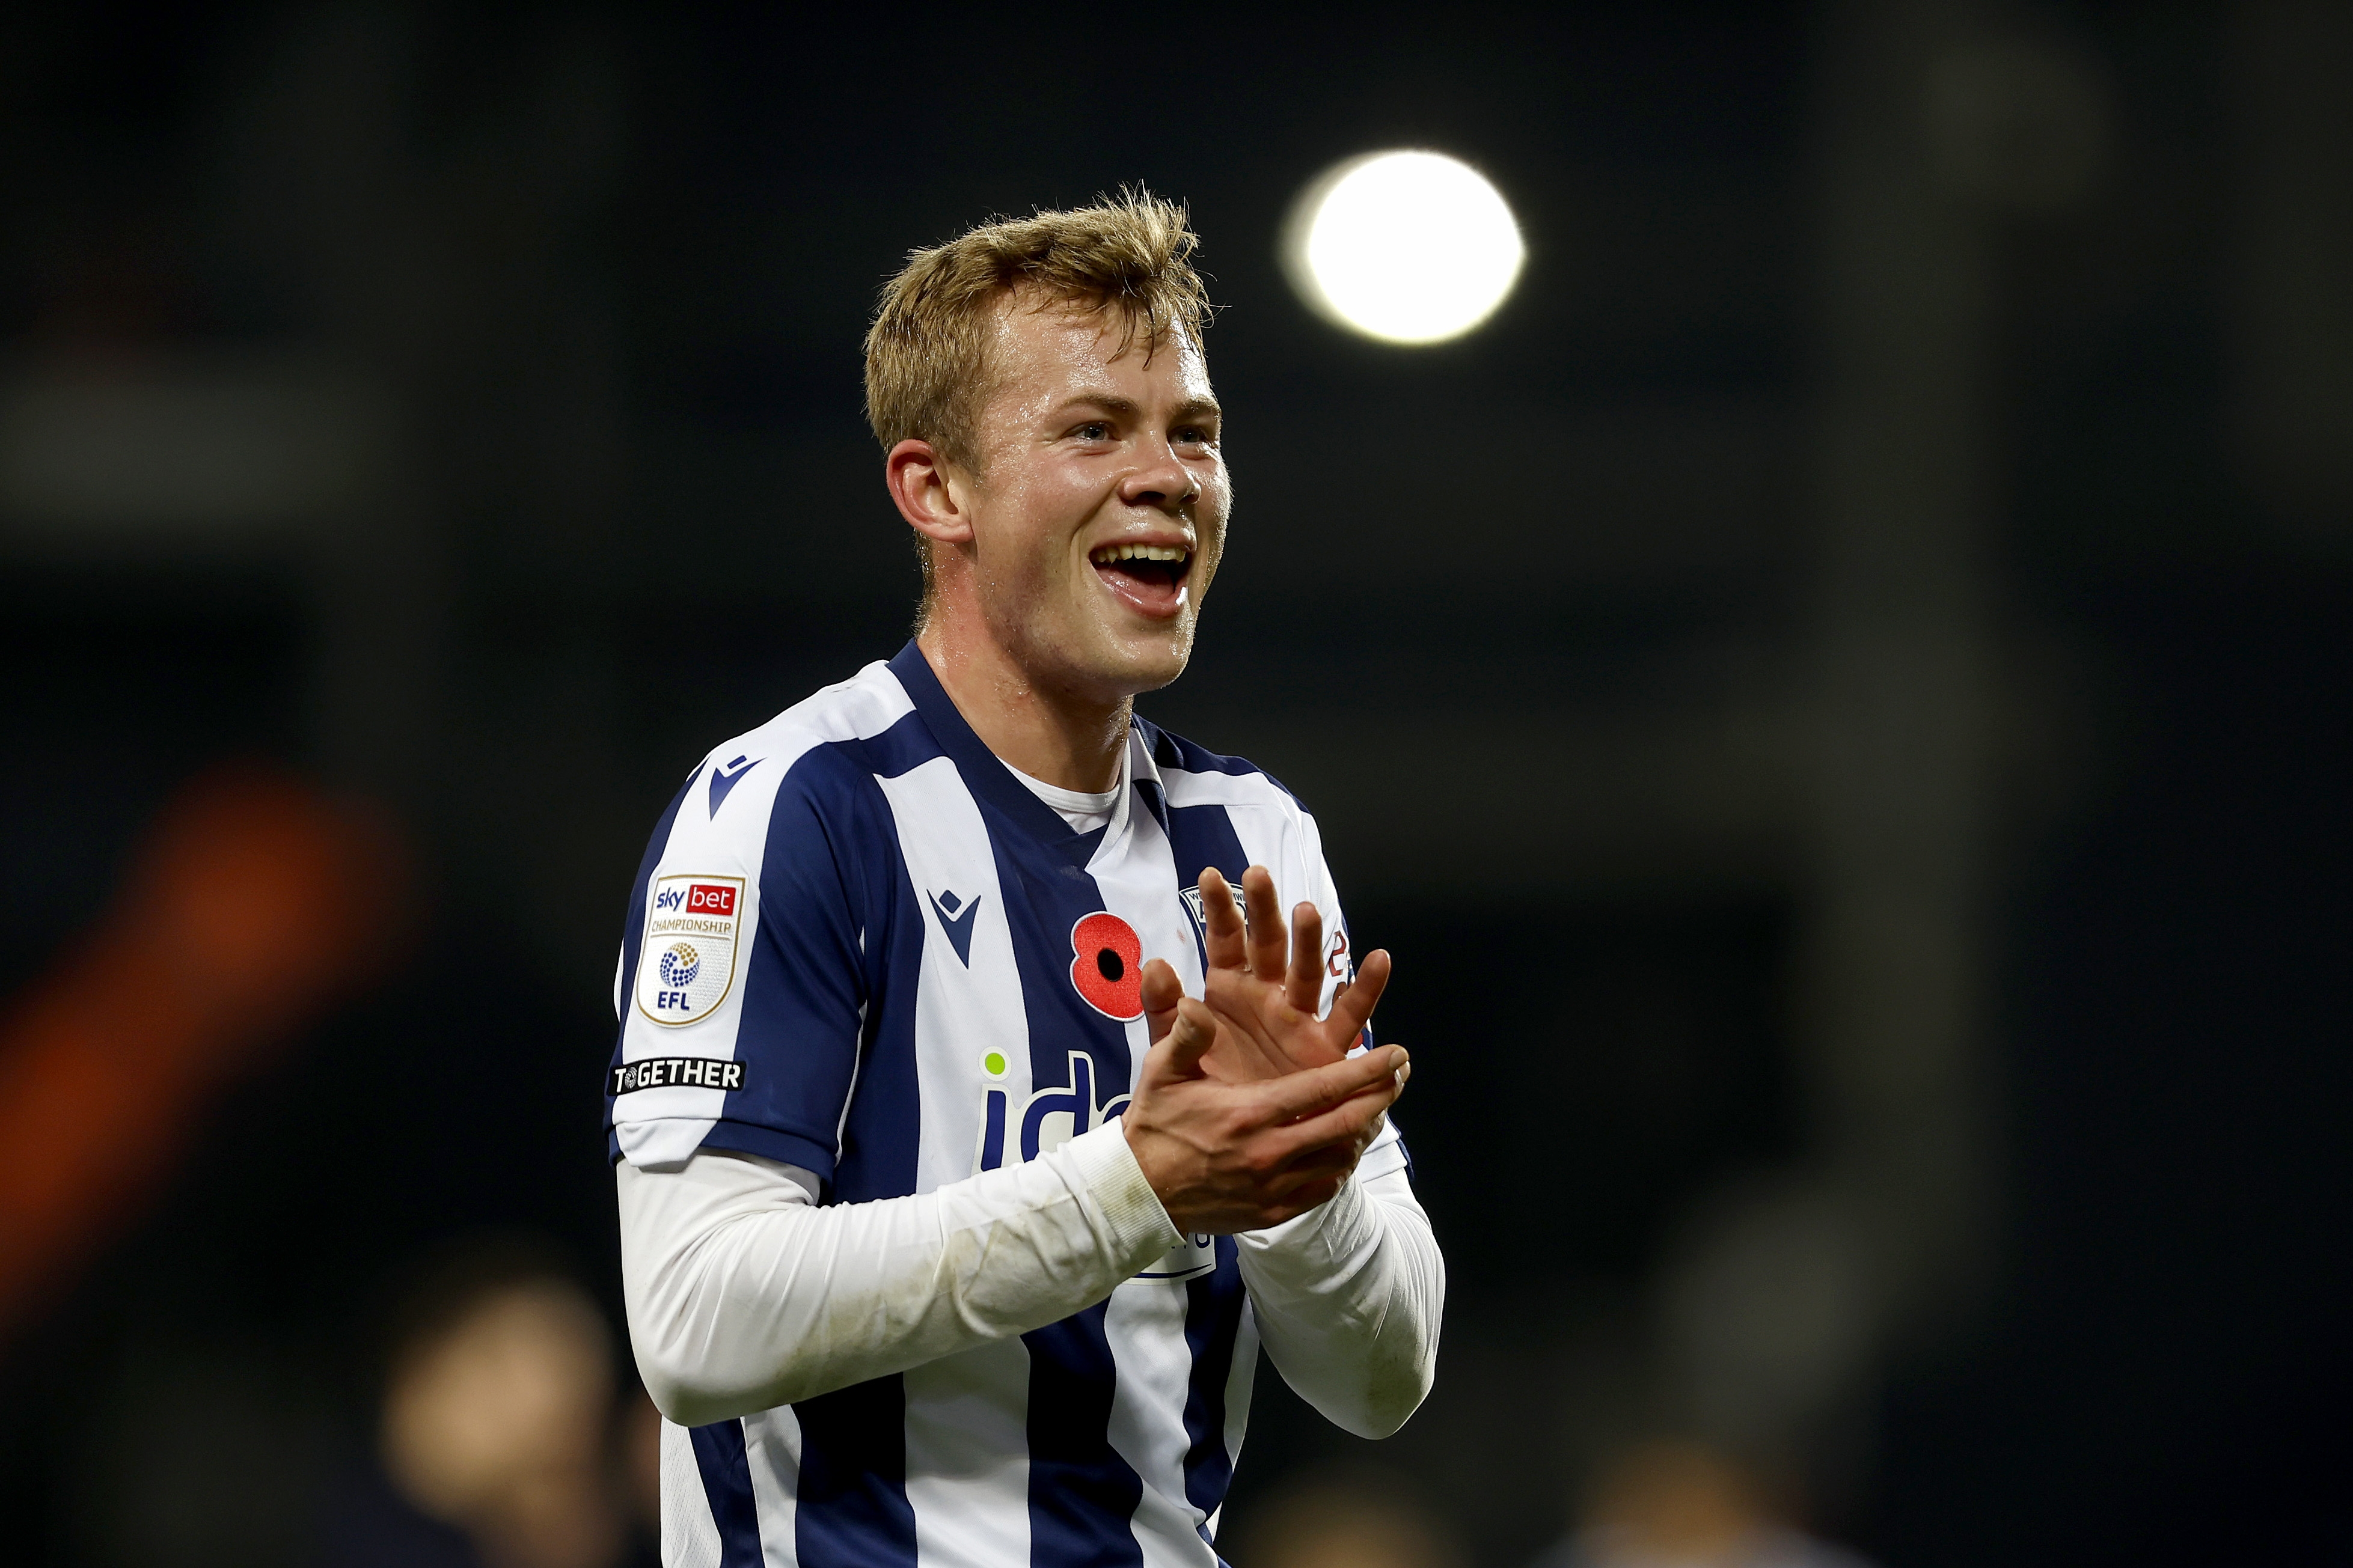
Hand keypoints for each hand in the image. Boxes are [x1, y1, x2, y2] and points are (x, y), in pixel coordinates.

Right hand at [1121, 994, 1409, 1232]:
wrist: (1136, 1193)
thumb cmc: (1153, 1125)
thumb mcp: (1161, 1072)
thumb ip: (1185, 1035)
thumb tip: (1194, 1001)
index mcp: (1249, 1113)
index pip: (1324, 1088)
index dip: (1367, 1071)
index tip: (1397, 1054)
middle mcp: (1270, 1152)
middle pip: (1346, 1123)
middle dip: (1381, 1097)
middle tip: (1401, 1076)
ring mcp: (1274, 1187)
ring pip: (1340, 1158)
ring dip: (1364, 1131)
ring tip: (1377, 1108)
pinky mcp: (1273, 1212)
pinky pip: (1323, 1188)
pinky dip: (1341, 1166)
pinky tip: (1345, 1147)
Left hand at [1139, 865, 1391, 1083]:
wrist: (1234, 1143)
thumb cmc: (1207, 1090)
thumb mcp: (1172, 1053)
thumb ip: (1165, 1012)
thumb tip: (1154, 965)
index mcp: (1229, 991)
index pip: (1225, 942)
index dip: (1219, 910)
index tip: (1210, 876)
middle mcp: (1267, 995)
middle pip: (1269, 945)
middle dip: (1265, 910)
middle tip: (1258, 877)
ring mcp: (1299, 1017)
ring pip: (1307, 971)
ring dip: (1310, 941)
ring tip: (1308, 911)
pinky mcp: (1326, 1046)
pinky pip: (1349, 1014)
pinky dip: (1366, 988)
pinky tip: (1379, 959)